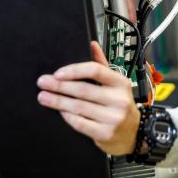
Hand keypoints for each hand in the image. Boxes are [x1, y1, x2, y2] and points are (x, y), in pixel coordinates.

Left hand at [37, 41, 139, 155]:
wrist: (134, 133)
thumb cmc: (120, 105)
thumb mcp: (116, 84)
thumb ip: (102, 64)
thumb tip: (92, 44)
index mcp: (120, 83)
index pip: (96, 70)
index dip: (74, 70)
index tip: (57, 73)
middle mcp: (119, 99)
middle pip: (83, 89)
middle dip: (59, 86)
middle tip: (43, 83)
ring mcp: (113, 118)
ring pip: (79, 106)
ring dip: (58, 101)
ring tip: (44, 97)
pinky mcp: (105, 133)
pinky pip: (80, 123)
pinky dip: (68, 116)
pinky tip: (59, 111)